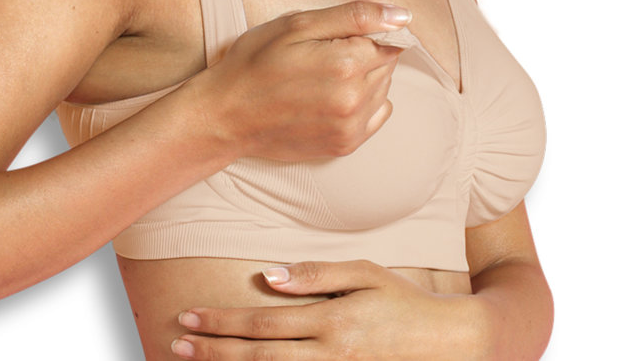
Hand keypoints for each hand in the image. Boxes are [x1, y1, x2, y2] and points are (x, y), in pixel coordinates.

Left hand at [171, 260, 476, 359]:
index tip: (190, 317)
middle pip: (258, 355)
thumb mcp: (364, 272)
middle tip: (177, 344)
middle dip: (214, 350)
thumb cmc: (402, 300)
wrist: (448, 342)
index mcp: (331, 322)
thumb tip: (267, 277)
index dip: (223, 322)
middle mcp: (329, 355)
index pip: (262, 323)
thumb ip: (315, 275)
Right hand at [197, 1, 411, 160]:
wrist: (226, 114)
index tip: (334, 38)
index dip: (363, 34)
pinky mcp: (345, 145)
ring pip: (383, 89)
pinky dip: (363, 103)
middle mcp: (355, 98)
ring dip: (364, 79)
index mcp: (346, 63)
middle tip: (321, 55)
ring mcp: (351, 126)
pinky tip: (331, 98)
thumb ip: (354, 16)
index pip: (388, 39)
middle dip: (364, 54)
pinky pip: (377, 115)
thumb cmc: (255, 62)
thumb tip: (402, 16)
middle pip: (387, 65)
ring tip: (322, 77)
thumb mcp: (297, 24)